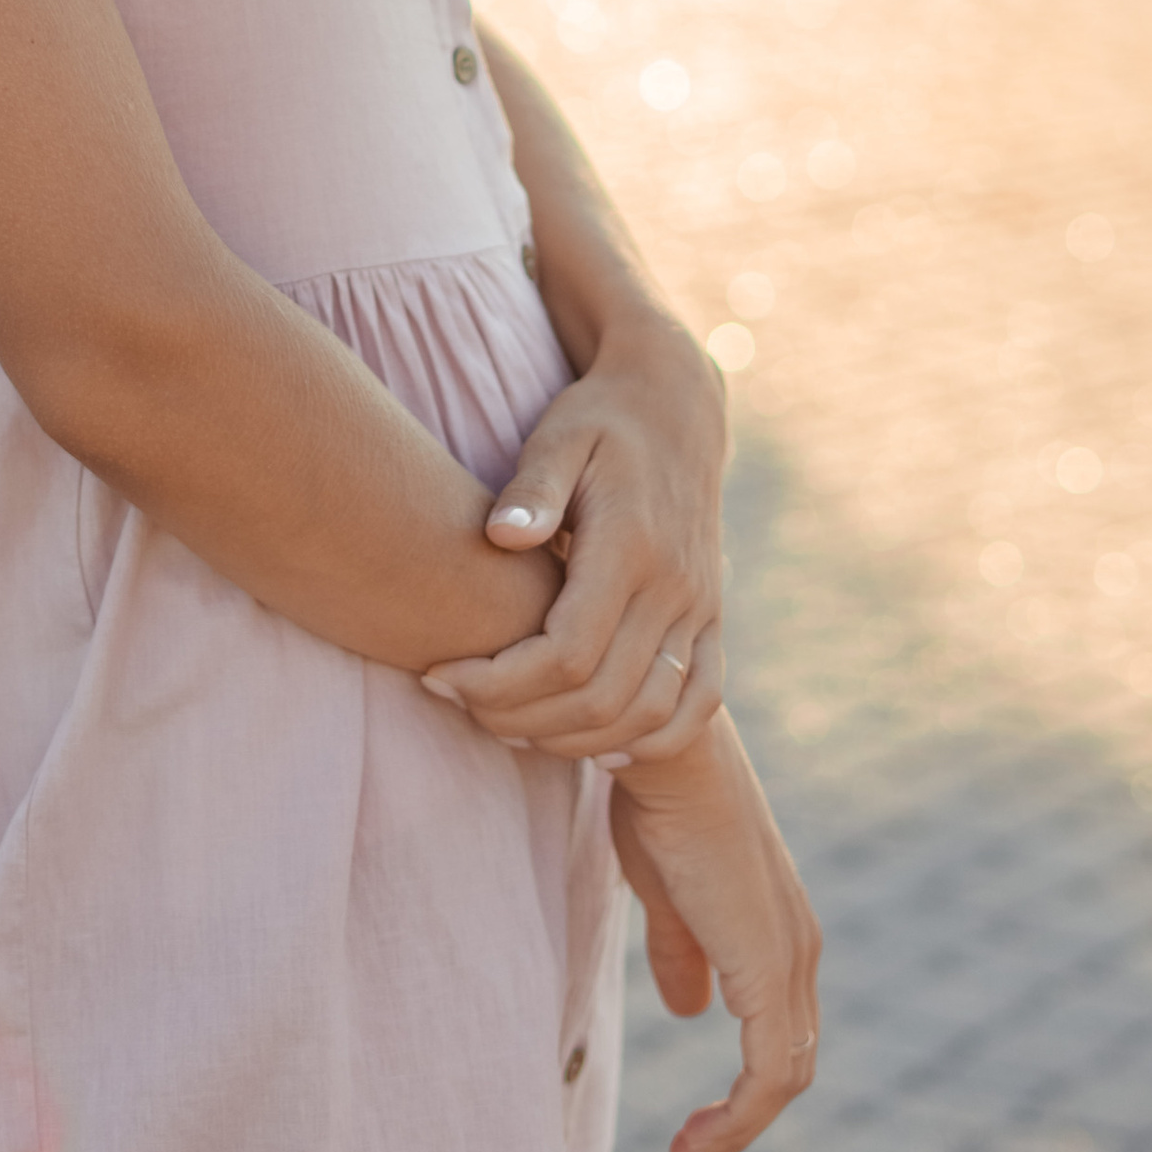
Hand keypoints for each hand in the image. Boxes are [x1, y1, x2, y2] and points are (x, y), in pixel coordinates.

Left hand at [420, 350, 724, 763]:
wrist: (677, 406)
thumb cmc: (598, 420)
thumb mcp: (559, 436)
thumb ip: (533, 489)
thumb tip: (498, 535)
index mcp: (632, 547)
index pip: (567, 653)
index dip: (497, 682)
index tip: (439, 675)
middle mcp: (675, 588)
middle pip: (601, 697)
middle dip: (518, 717)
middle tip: (456, 701)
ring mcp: (701, 608)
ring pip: (647, 714)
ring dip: (573, 738)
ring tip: (506, 723)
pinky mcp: (712, 618)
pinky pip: (698, 702)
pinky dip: (650, 739)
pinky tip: (596, 746)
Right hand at [611, 714, 820, 1151]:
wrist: (665, 751)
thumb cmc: (658, 803)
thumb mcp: (663, 891)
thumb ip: (681, 950)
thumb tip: (688, 1011)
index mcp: (778, 929)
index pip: (779, 1031)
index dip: (742, 1084)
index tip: (690, 1124)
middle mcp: (799, 947)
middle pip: (789, 1061)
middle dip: (742, 1116)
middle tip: (687, 1151)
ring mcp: (789, 958)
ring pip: (784, 1074)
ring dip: (738, 1127)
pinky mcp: (768, 968)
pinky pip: (768, 1072)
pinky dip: (738, 1118)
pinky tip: (694, 1143)